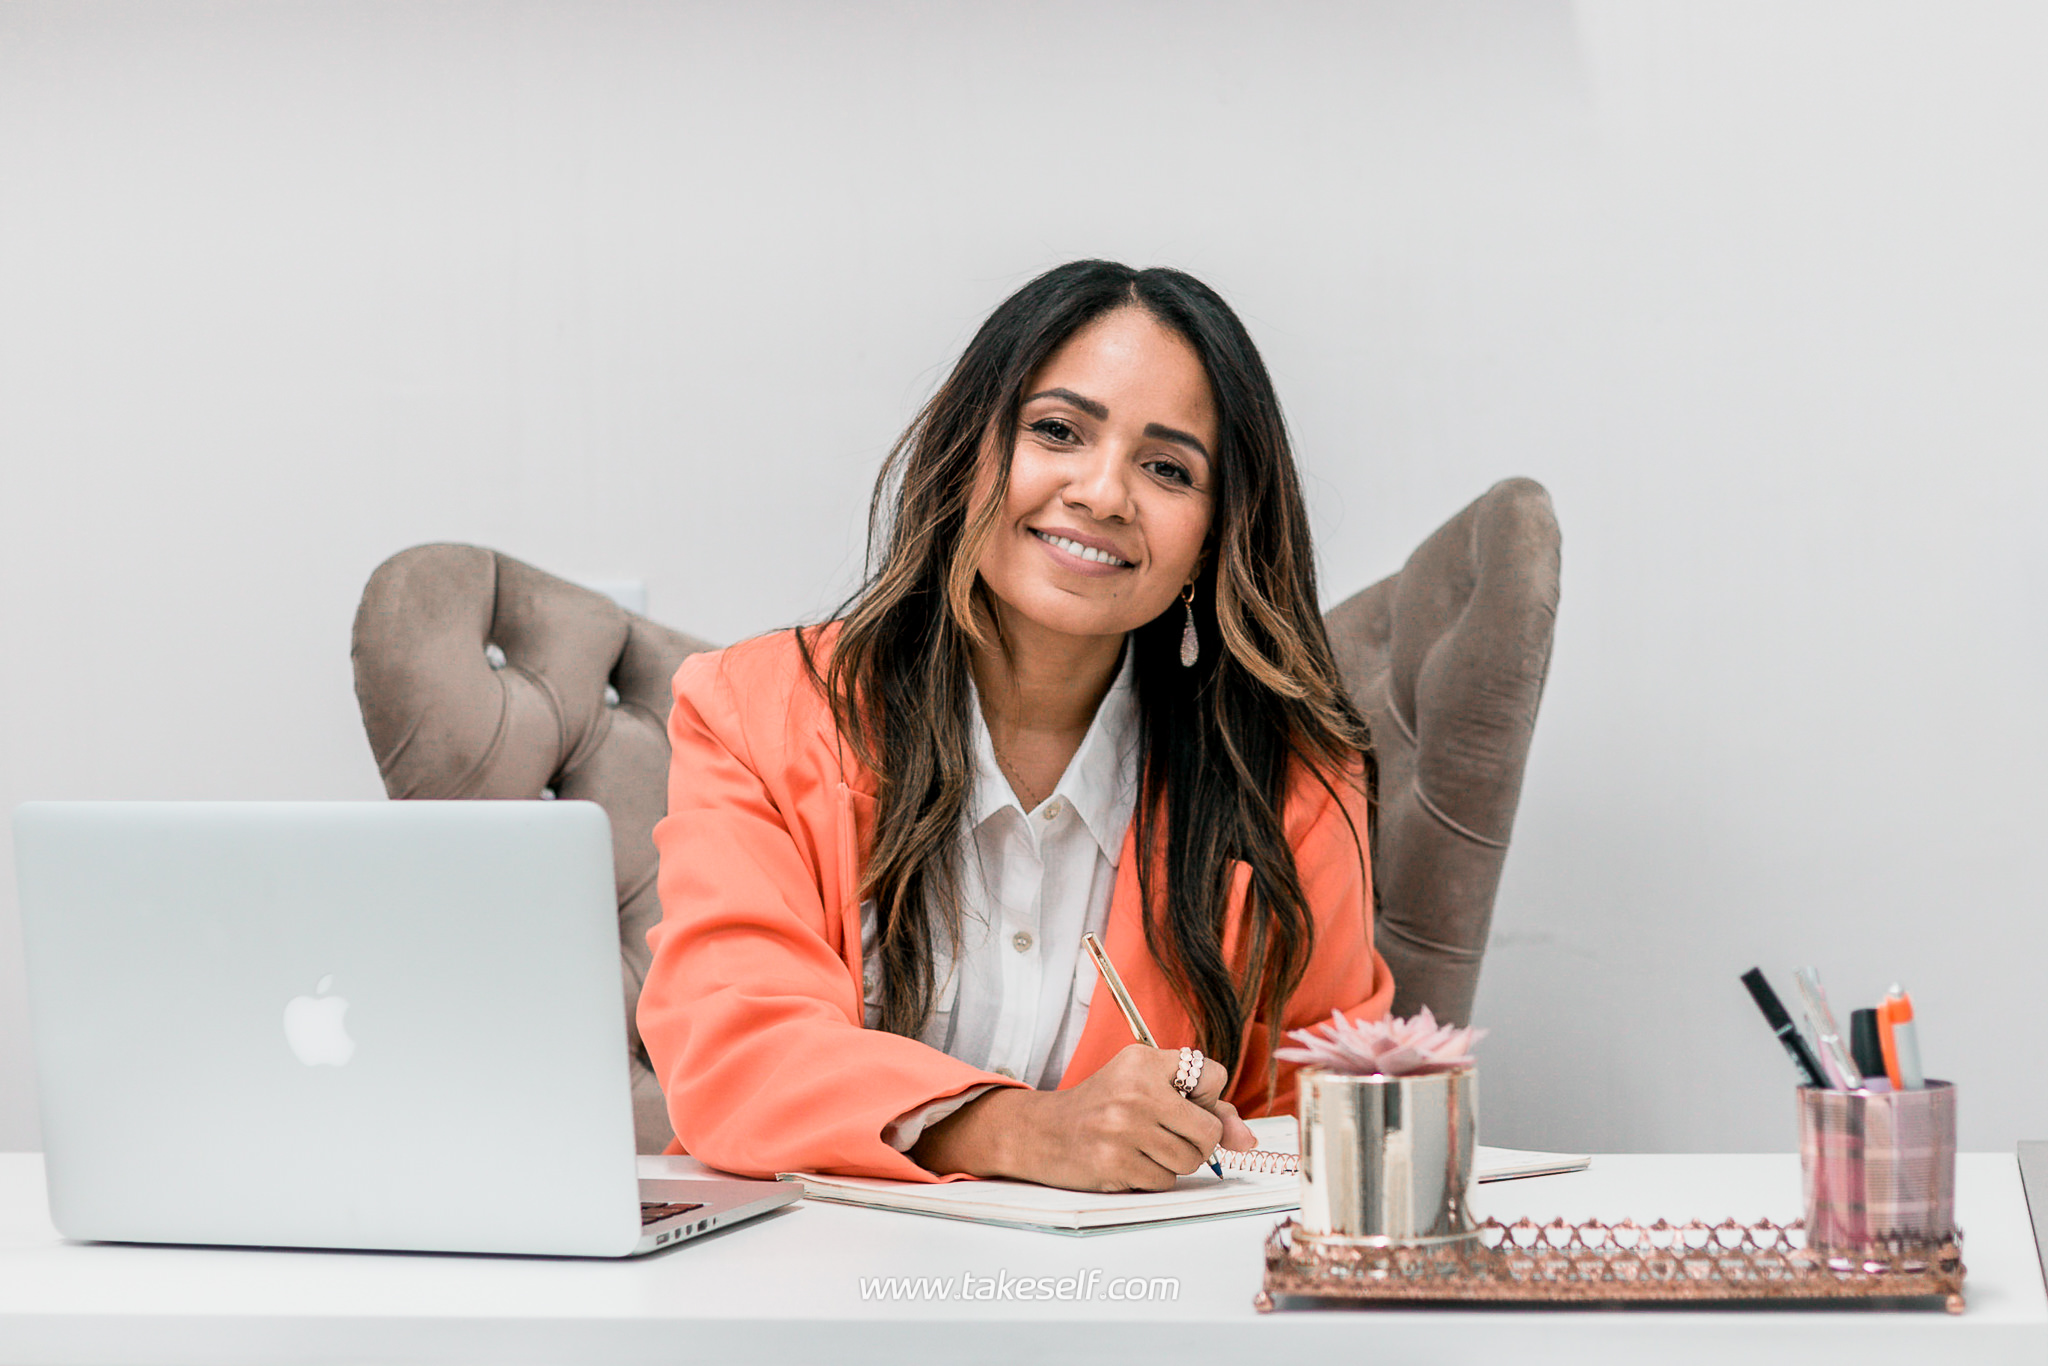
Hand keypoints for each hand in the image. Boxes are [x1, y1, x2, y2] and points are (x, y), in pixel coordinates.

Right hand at [910, 1045, 1257, 1190]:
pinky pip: (1165, 1181)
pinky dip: (1154, 1177)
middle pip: (1208, 1130)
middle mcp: (1136, 1091)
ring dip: (1175, 1161)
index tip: (1185, 1100)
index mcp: (1144, 1061)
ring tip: (1144, 1146)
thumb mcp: (1146, 1087)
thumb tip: (1249, 1143)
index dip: (1207, 1096)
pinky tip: (1129, 1162)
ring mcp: (1125, 1130)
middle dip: (1197, 1140)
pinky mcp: (1116, 1164)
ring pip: (1190, 1161)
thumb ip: (1205, 1107)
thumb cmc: (1102, 1106)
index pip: (1214, 1076)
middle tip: (1169, 1134)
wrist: (1043, 1131)